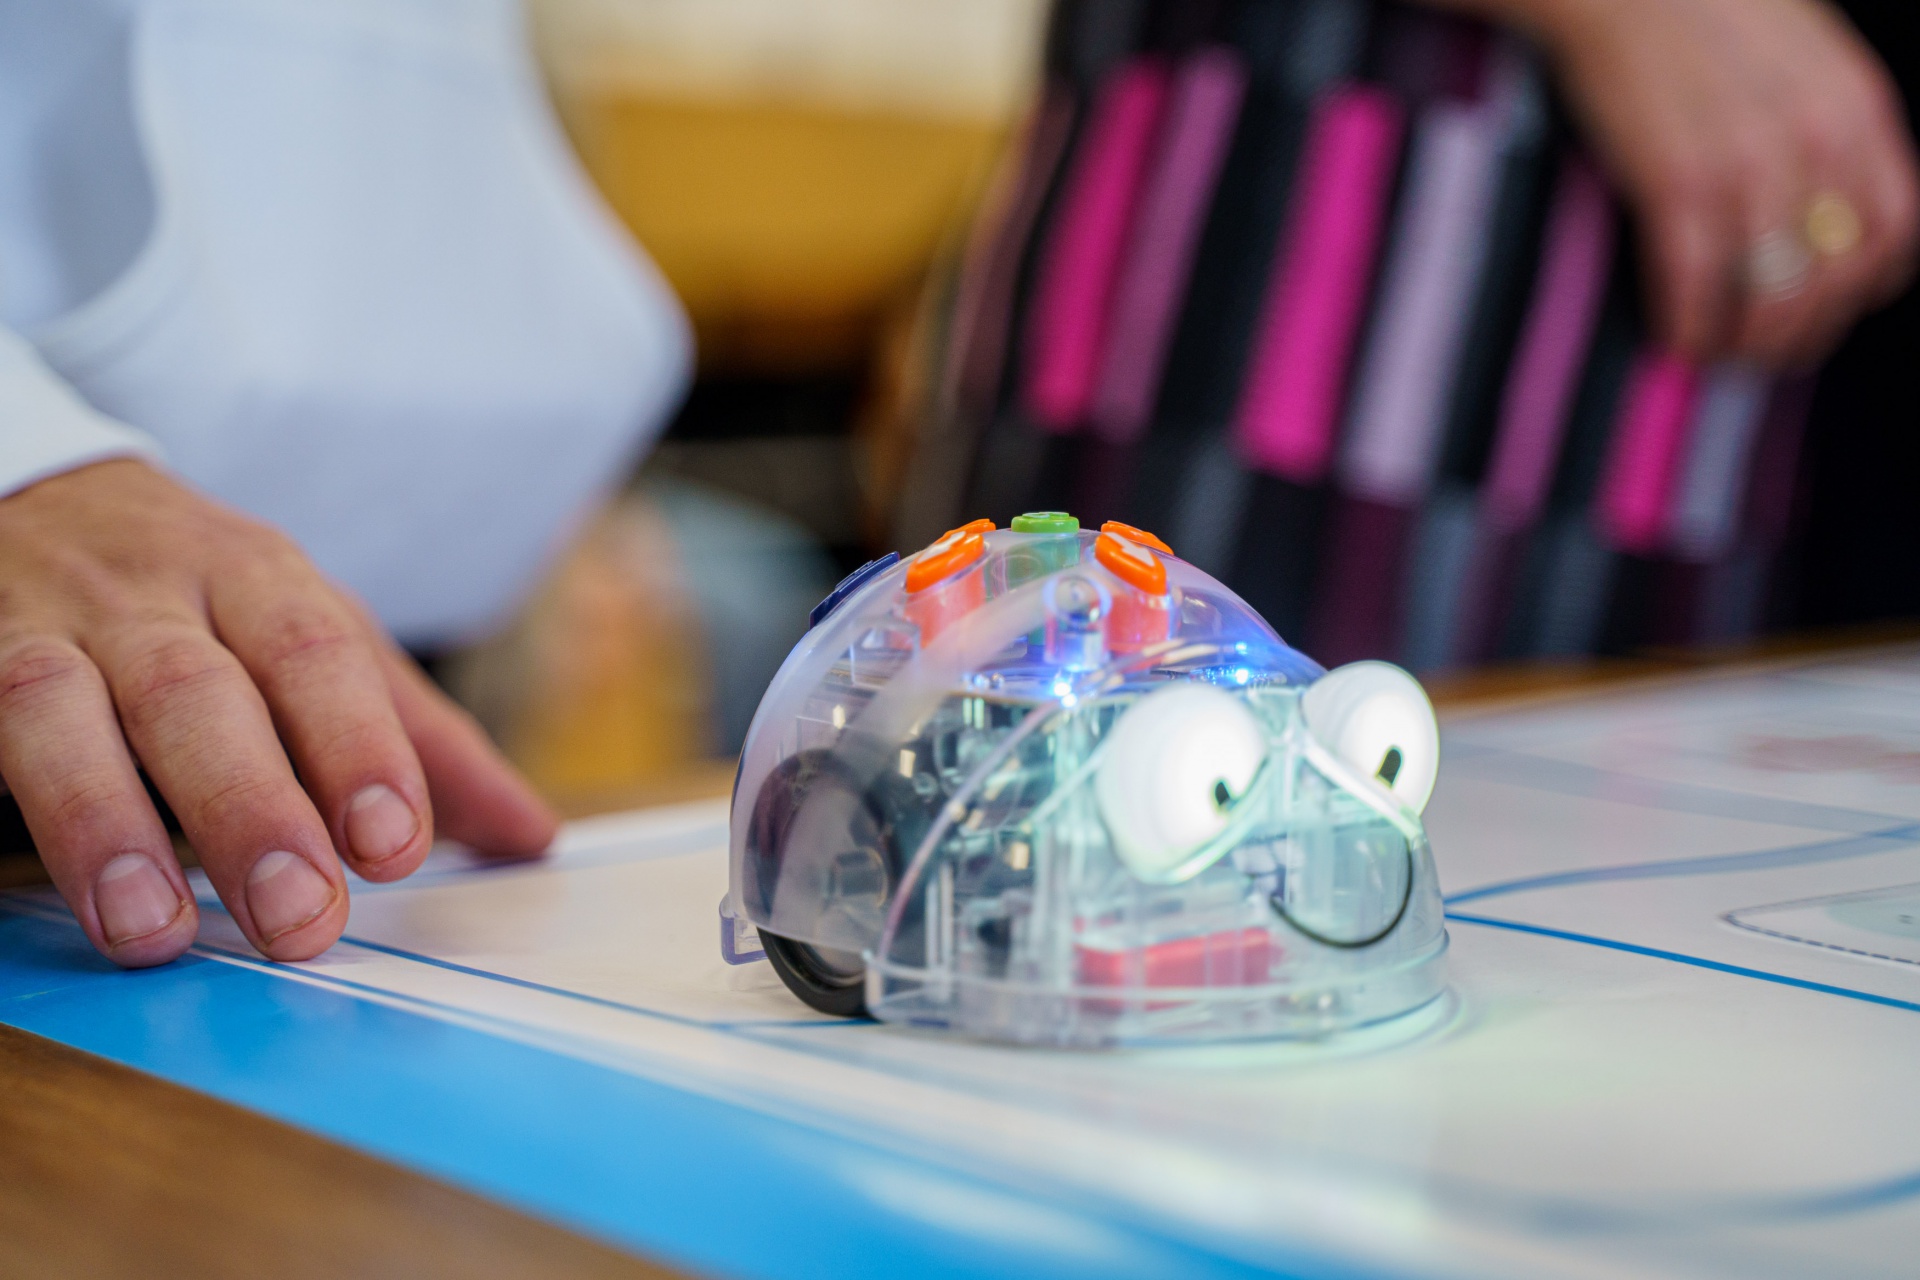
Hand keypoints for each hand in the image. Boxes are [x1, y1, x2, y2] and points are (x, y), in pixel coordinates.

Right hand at [0, 459, 557, 966]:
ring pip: (55, 711)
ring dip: (102, 824)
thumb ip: (418, 743)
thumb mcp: (319, 641)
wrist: (35, 498)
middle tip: (302, 919)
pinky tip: (28, 889)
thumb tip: (532, 838)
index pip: (314, 653)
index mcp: (256, 580)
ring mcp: (33, 631)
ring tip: (151, 930)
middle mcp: (145, 599)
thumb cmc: (207, 601)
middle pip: (195, 693)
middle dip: (250, 809)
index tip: (393, 844)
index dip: (356, 747)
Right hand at [1523, 0, 1919, 365]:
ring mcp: (1747, 164)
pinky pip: (1697, 282)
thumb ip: (1826, 119)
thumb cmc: (1700, 4)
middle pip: (1833, 277)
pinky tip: (1676, 339)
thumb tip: (1817, 199)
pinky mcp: (1676, 181)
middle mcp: (1816, 140)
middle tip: (1765, 356)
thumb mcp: (1805, 50)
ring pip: (1771, 293)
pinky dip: (1688, 325)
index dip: (1861, 290)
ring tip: (1718, 355)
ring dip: (1745, 344)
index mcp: (1857, 105)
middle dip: (1800, 334)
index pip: (1893, 230)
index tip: (1826, 311)